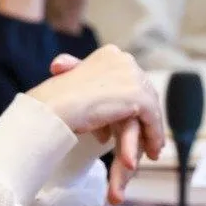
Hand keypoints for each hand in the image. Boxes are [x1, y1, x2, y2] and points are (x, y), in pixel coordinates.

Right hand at [35, 48, 165, 204]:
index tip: (132, 122)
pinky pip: (152, 118)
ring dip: (152, 131)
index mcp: (110, 54)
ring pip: (150, 107)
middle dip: (145, 118)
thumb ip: (97, 87)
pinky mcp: (137, 95)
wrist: (52, 108)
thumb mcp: (79, 88)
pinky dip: (153, 136)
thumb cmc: (56, 101)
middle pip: (144, 93)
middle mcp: (124, 60)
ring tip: (152, 150)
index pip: (130, 80)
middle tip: (148, 139)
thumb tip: (112, 104)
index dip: (133, 103)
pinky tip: (152, 151)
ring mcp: (132, 76)